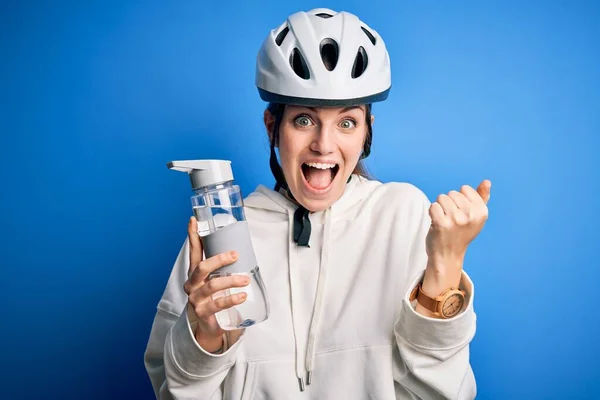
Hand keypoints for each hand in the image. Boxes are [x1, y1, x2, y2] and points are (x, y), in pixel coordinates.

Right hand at [183, 217, 248, 351]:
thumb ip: (223, 267)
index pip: (193, 251)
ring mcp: (196, 299)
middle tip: (235, 255)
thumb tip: (242, 249)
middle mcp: (192, 284)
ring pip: (212, 285)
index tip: (193, 219)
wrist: (209, 326)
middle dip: (219, 259)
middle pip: (202, 267)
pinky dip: (232, 299)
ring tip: (245, 280)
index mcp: (195, 273)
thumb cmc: (215, 298)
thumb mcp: (216, 280)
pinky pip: (218, 304)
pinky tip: (242, 296)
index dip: (192, 235)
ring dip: (231, 280)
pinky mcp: (203, 312)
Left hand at [424, 180, 490, 286]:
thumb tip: (487, 181)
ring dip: (440, 207)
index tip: (461, 213)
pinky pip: (433, 206)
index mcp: (482, 212)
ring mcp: (456, 220)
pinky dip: (432, 212)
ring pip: (441, 198)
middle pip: (452, 193)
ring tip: (444, 220)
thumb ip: (481, 198)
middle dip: (449, 203)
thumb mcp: (475, 216)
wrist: (448, 254)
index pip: (465, 189)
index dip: (459, 199)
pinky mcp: (441, 224)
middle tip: (451, 219)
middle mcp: (471, 216)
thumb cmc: (461, 232)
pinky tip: (437, 223)